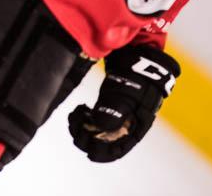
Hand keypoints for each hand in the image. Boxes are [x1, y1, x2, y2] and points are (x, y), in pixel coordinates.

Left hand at [68, 45, 179, 161]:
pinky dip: (85, 118)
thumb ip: (115, 112)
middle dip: (87, 136)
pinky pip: (94, 118)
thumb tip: (100, 128)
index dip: (103, 153)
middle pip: (104, 140)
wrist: (136, 57)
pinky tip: (80, 110)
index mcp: (135, 127)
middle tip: (75, 125)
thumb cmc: (136, 77)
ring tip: (75, 116)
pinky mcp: (108, 105)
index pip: (118, 148)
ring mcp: (117, 114)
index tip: (87, 152)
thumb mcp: (126, 94)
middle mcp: (126, 124)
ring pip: (97, 129)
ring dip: (83, 127)